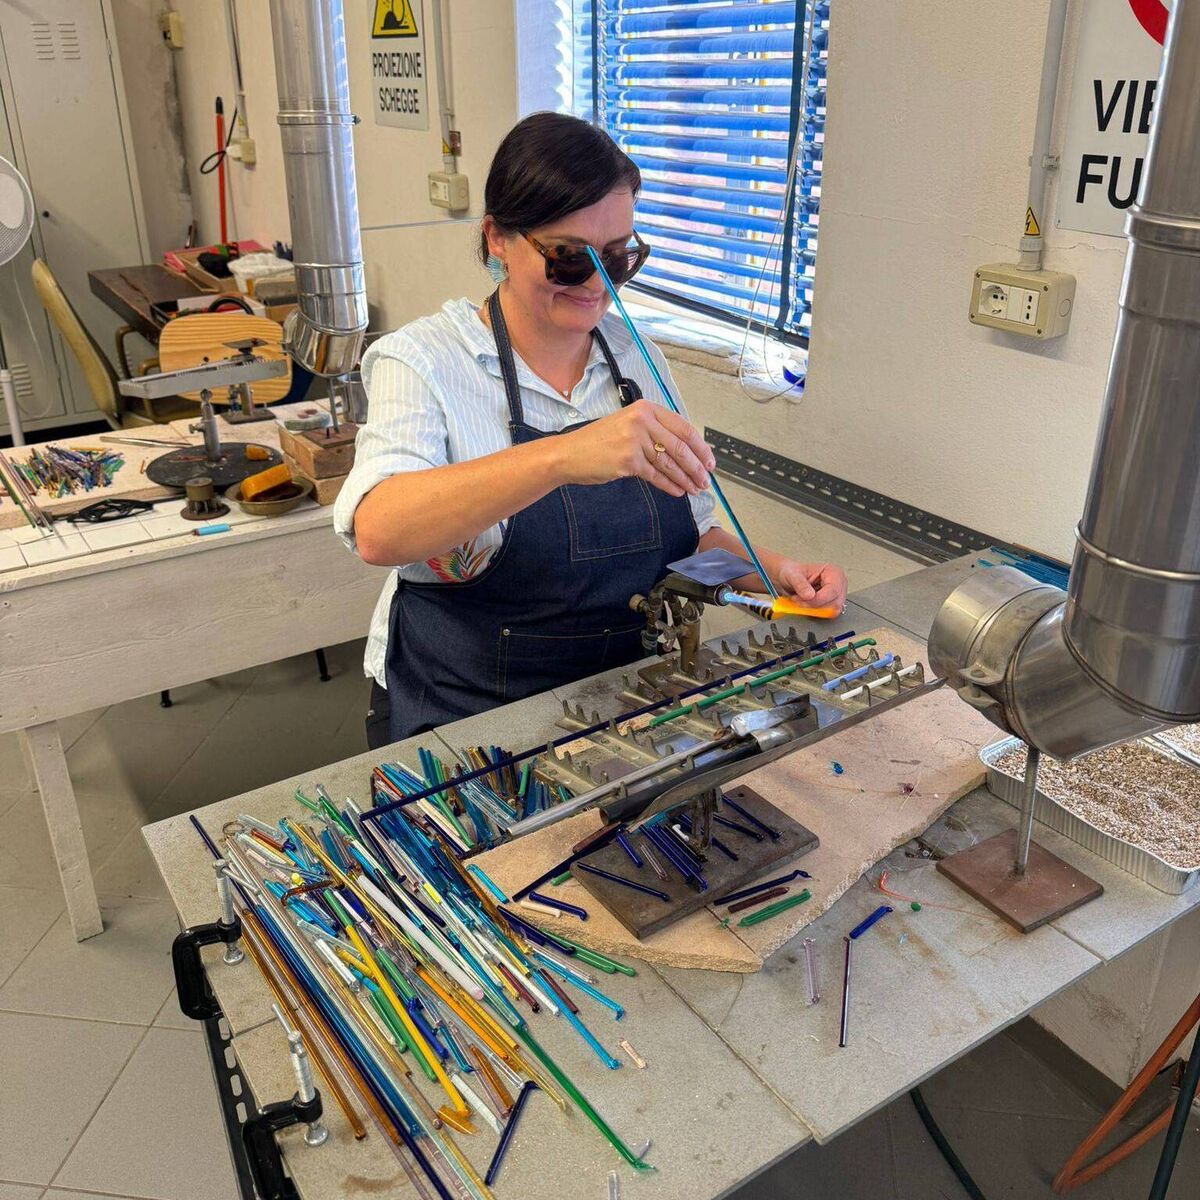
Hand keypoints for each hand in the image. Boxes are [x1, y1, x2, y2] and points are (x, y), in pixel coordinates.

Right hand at [556, 399, 714, 497]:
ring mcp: (635, 441)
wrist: (570, 454)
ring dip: (685, 478)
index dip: (700, 447)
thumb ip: (654, 431)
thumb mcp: (628, 425)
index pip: (683, 427)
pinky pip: (656, 475)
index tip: (709, 461)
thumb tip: (683, 451)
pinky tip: (678, 491)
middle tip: (705, 480)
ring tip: (695, 488)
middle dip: (696, 467)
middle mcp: (642, 421)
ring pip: (669, 463)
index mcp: (645, 408)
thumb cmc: (598, 442)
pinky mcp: (628, 461)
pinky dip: (669, 485)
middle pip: (680, 447)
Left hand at [778, 560, 847, 610]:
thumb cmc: (793, 573)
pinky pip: (826, 615)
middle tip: (798, 601)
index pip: (833, 591)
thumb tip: (809, 596)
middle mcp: (839, 584)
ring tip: (801, 601)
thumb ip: (800, 584)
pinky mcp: (832, 605)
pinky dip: (813, 612)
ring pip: (830, 612)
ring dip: (813, 610)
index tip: (802, 600)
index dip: (817, 599)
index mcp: (833, 572)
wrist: (787, 578)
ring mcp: (837, 596)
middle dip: (814, 606)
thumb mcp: (792, 575)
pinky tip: (805, 605)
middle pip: (834, 604)